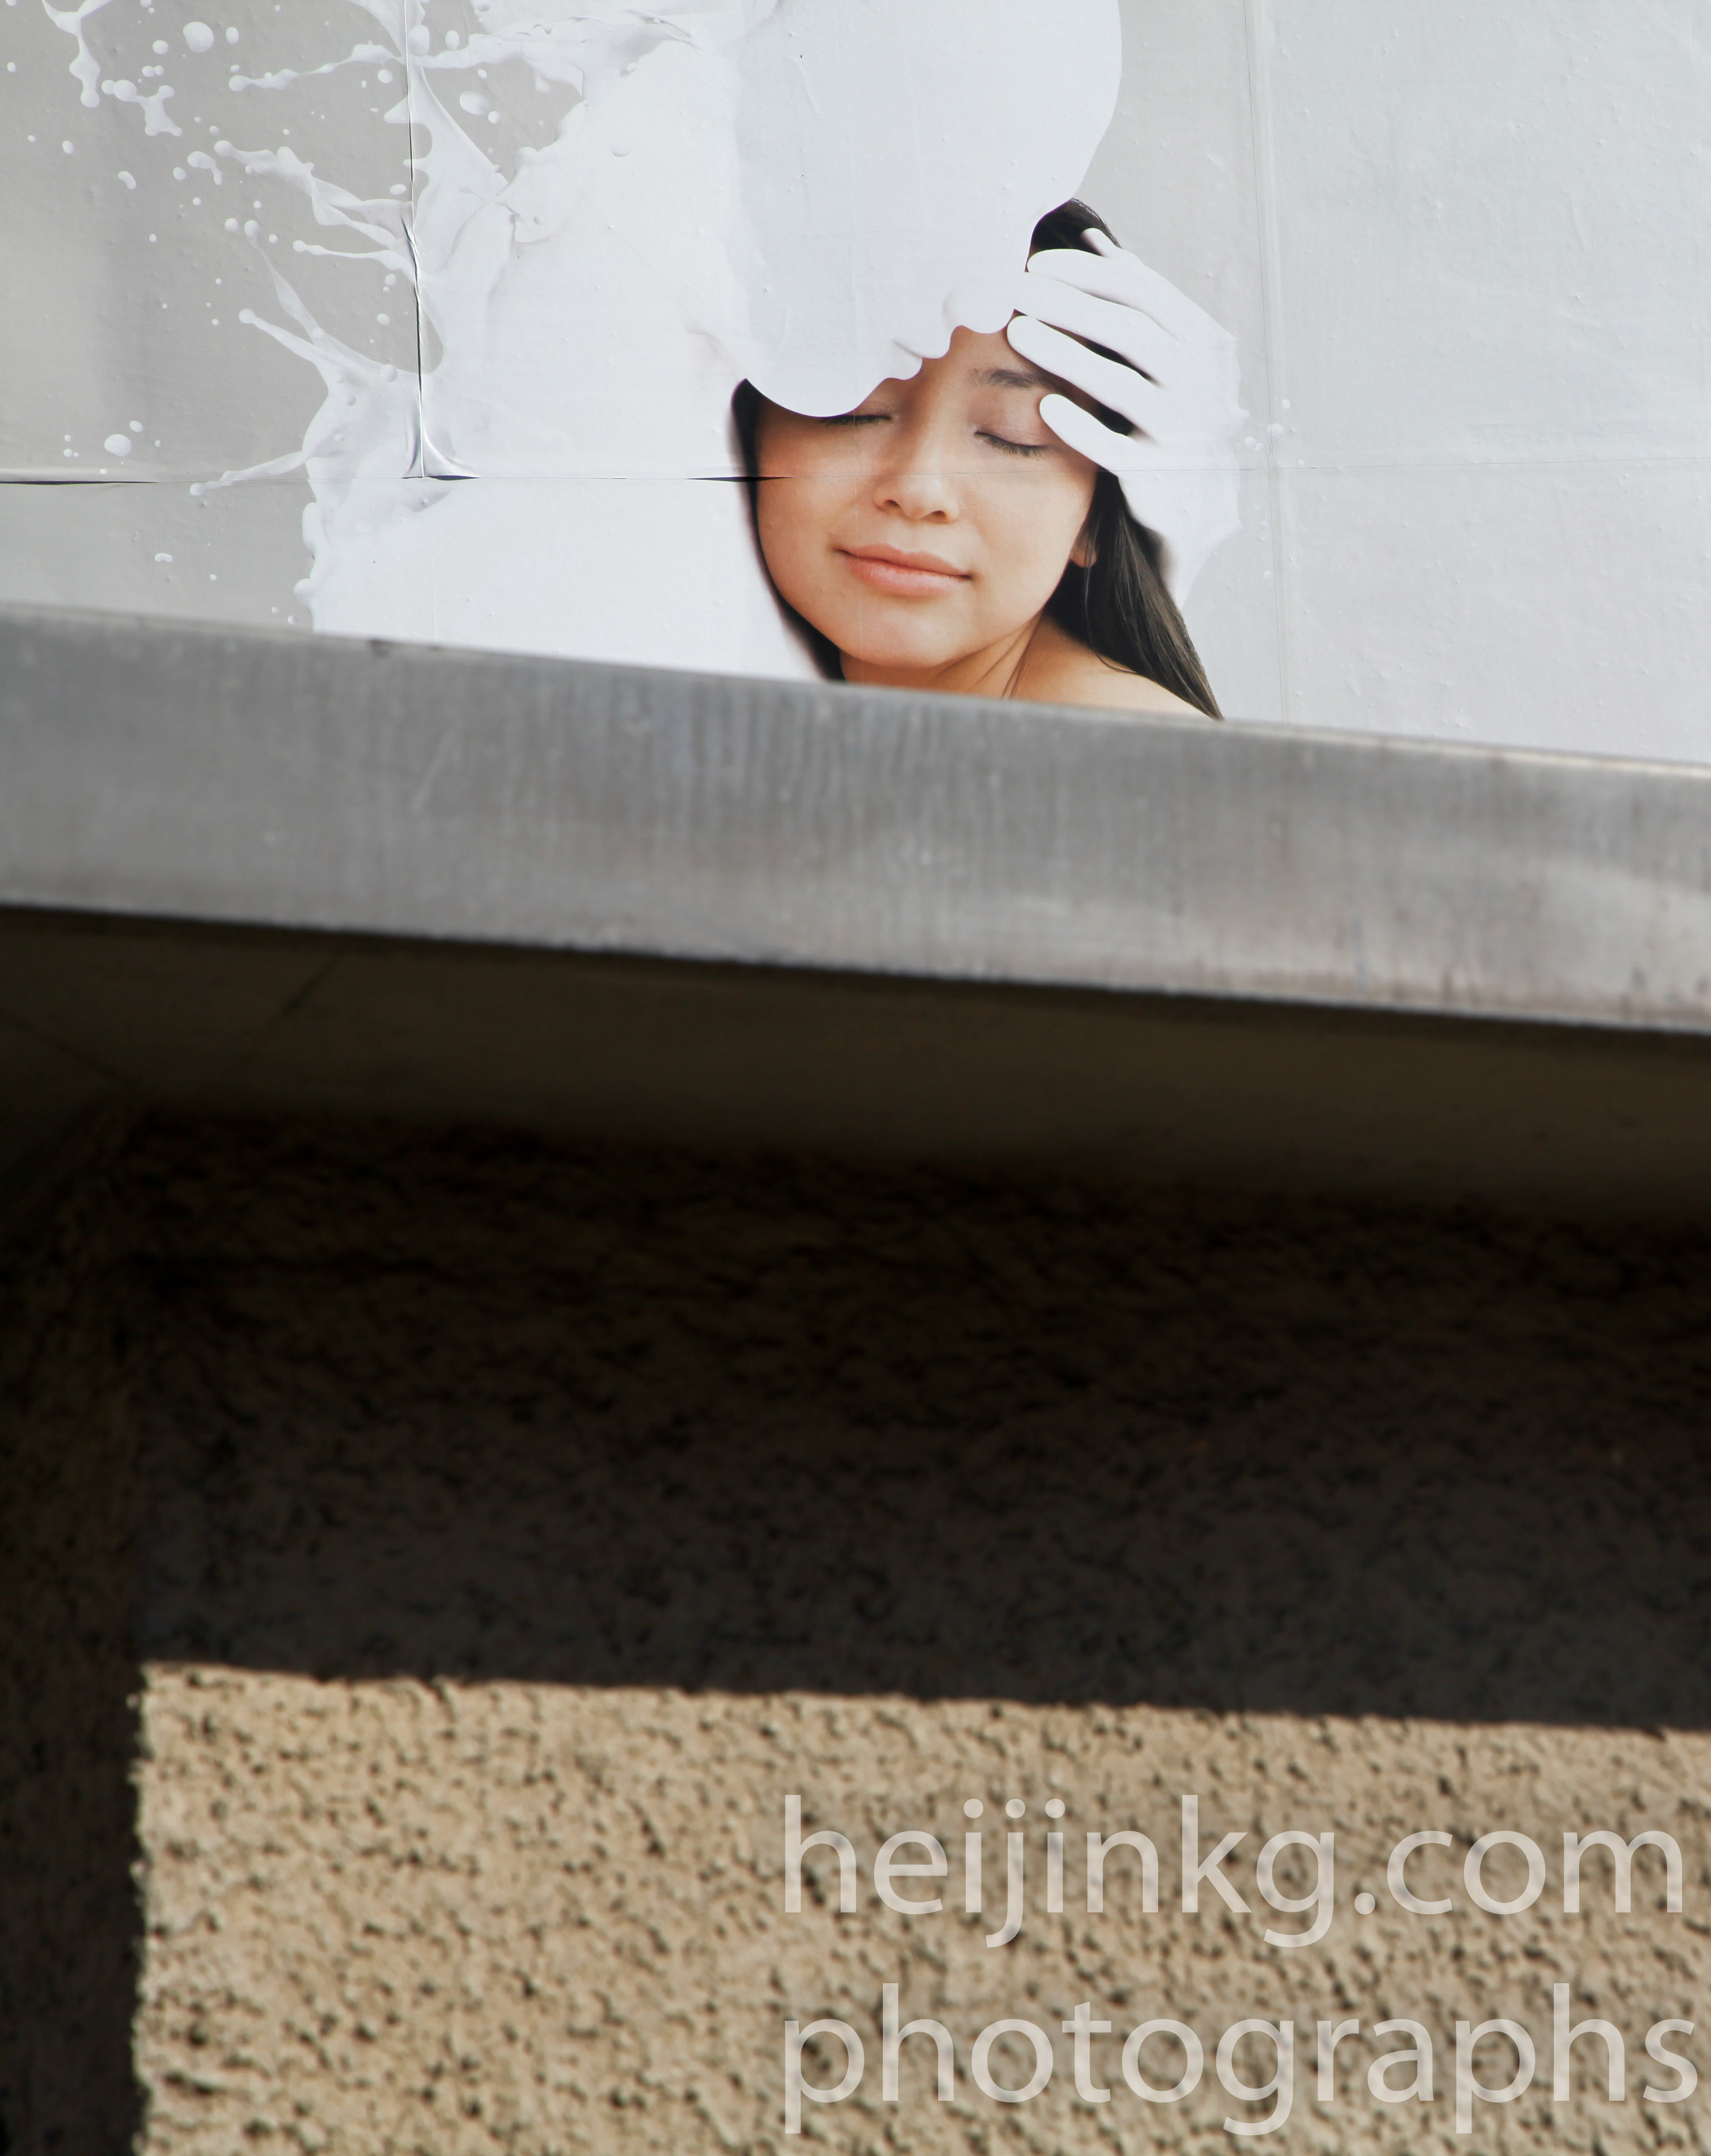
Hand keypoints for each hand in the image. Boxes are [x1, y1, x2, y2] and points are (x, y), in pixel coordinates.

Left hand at [1006, 230, 1242, 608]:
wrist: (1197, 495)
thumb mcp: (1164, 348)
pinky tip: (1044, 407)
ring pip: (1121, 384)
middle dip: (1066, 304)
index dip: (1086, 274)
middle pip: (1128, 329)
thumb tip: (1096, 241)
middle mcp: (1201, 379)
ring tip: (1018, 334)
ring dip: (1066, 355)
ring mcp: (1183, 428)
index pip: (1141, 291)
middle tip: (1013, 290)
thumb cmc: (1168, 408)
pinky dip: (1081, 427)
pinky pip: (1115, 448)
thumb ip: (1136, 297)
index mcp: (1202, 337)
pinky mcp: (1159, 474)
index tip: (1035, 264)